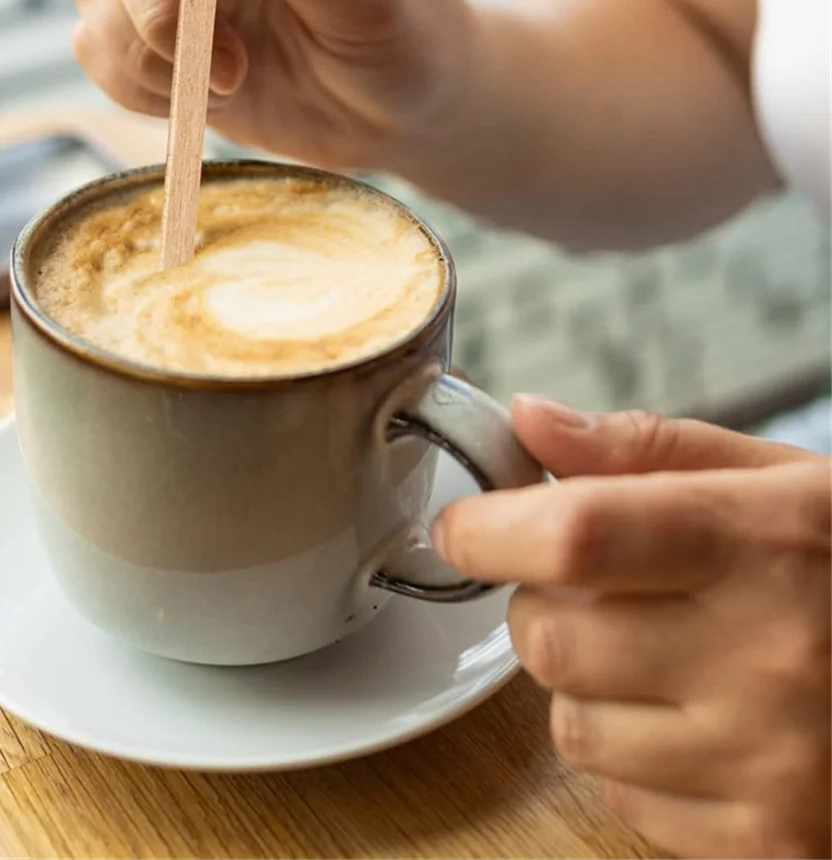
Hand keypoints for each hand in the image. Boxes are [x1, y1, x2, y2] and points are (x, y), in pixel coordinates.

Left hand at [434, 398, 831, 859]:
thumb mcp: (776, 479)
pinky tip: (698, 723)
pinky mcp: (772, 844)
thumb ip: (643, 448)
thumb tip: (531, 421)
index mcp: (758, 544)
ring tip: (659, 656)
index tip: (462, 529)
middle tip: (592, 589)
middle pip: (550, 637)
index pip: (576, 535)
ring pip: (570, 727)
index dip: (491, 530)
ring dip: (585, 687)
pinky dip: (634, 760)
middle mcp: (765, 659)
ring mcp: (771, 764)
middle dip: (542, 605)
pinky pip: (621, 800)